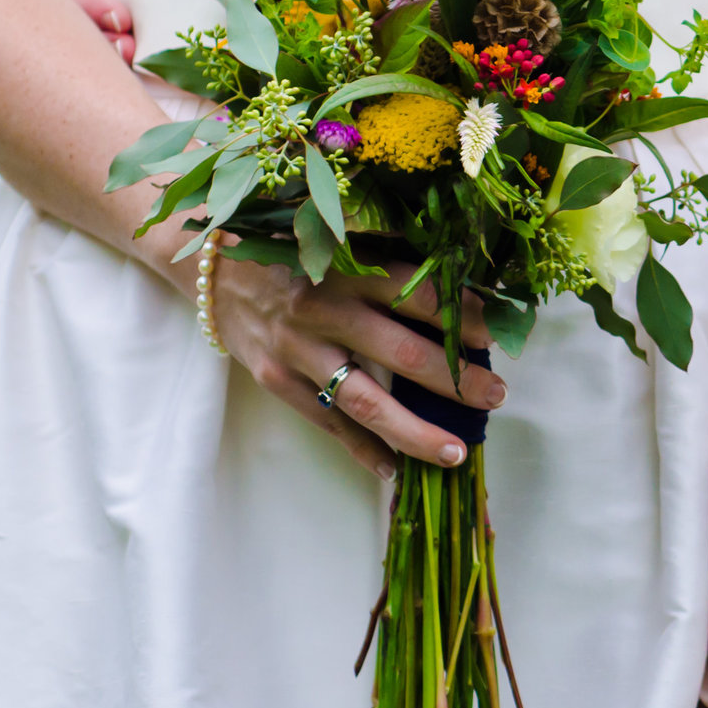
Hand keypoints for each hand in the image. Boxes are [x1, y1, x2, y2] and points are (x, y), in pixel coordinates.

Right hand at [206, 256, 501, 477]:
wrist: (211, 266)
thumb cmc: (290, 247)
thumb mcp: (338, 236)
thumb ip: (389, 254)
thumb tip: (458, 277)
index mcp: (347, 268)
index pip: (418, 296)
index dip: (462, 317)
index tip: (496, 335)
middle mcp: (324, 311)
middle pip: (401, 352)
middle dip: (456, 378)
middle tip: (496, 396)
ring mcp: (298, 351)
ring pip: (365, 401)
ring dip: (416, 431)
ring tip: (456, 452)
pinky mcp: (276, 380)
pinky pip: (326, 423)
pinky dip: (361, 449)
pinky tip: (395, 470)